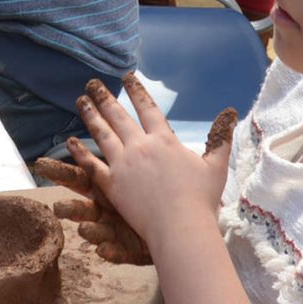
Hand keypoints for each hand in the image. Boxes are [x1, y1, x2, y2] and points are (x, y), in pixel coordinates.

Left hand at [71, 75, 227, 248]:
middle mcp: (141, 146)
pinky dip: (81, 152)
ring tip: (80, 102)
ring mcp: (124, 164)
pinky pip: (92, 164)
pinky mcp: (112, 184)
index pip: (148, 108)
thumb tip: (231, 113)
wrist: (181, 226)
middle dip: (105, 97)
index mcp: (164, 139)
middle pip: (119, 116)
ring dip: (90, 116)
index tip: (127, 77)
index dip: (137, 91)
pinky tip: (71, 142)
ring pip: (102, 134)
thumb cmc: (201, 198)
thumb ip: (220, 138)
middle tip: (92, 84)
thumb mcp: (216, 165)